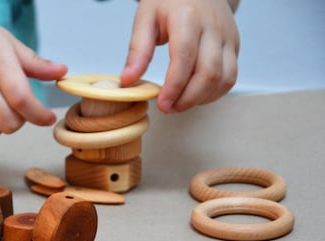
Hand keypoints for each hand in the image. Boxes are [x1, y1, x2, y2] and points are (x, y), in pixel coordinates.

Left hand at [121, 0, 239, 112]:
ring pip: (224, 78)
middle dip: (188, 99)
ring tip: (179, 105)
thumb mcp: (145, 17)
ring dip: (202, 99)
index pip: (184, 57)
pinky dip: (214, 93)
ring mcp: (228, 37)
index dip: (174, 86)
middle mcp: (213, 27)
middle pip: (209, 73)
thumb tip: (128, 81)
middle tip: (168, 108)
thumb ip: (137, 50)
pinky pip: (231, 77)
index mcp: (188, 17)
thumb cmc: (169, 1)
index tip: (161, 103)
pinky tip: (195, 97)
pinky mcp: (234, 46)